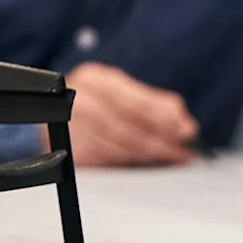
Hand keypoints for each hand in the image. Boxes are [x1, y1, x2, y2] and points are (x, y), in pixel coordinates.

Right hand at [58, 62, 198, 166]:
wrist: (56, 114)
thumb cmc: (95, 103)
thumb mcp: (123, 93)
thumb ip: (156, 105)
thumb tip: (185, 125)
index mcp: (94, 79)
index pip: (137, 103)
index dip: (164, 120)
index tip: (186, 132)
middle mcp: (78, 100)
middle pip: (128, 128)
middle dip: (160, 142)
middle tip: (181, 151)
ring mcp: (70, 126)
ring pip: (118, 147)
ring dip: (148, 156)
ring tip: (169, 157)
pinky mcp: (69, 150)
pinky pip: (106, 161)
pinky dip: (128, 164)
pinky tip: (143, 163)